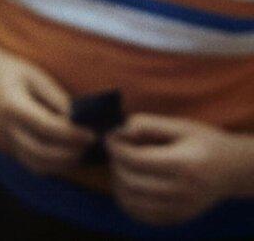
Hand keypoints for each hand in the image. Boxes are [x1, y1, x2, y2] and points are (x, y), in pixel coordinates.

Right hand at [0, 53, 93, 174]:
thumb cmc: (15, 71)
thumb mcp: (39, 78)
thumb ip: (58, 100)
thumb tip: (79, 121)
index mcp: (12, 107)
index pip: (47, 128)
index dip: (72, 134)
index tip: (91, 134)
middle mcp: (6, 126)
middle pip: (41, 151)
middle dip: (69, 153)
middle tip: (89, 146)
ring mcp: (6, 137)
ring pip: (36, 162)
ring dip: (60, 163)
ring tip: (80, 153)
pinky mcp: (9, 143)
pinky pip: (30, 162)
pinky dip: (50, 165)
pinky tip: (65, 157)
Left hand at [106, 114, 237, 224]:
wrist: (231, 170)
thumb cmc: (203, 143)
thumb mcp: (180, 125)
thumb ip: (148, 124)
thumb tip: (121, 131)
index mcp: (184, 165)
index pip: (135, 159)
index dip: (116, 146)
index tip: (111, 135)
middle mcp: (182, 191)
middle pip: (130, 181)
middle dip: (115, 162)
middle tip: (116, 149)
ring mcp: (179, 208)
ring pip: (129, 200)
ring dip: (117, 181)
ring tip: (123, 164)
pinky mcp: (176, 217)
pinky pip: (139, 213)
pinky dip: (126, 197)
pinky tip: (129, 181)